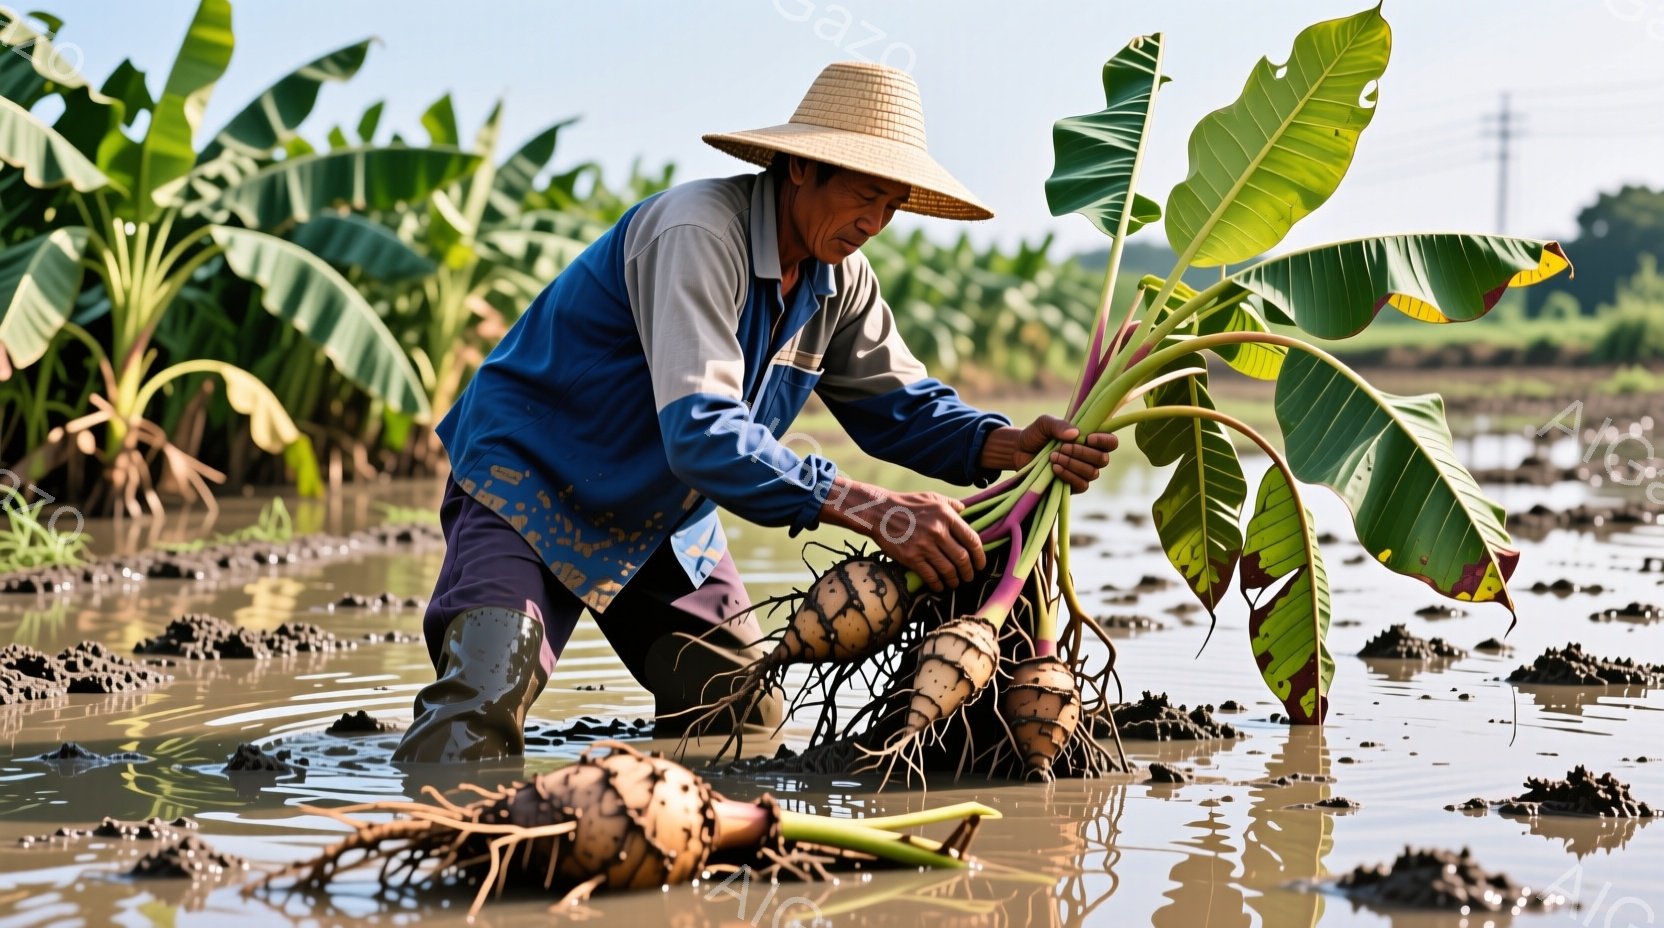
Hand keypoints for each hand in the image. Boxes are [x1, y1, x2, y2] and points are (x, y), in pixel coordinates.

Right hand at [818, 475, 985, 592]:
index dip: (980, 556)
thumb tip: (966, 510)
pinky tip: (939, 586)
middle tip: (969, 577)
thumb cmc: (907, 504)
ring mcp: (924, 546)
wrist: (879, 512)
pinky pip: (930, 576)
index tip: (981, 564)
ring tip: (955, 583)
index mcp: (946, 516)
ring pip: (948, 570)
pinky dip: (938, 584)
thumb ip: (951, 504)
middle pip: (962, 559)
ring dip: (955, 580)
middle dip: (969, 572)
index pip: (972, 540)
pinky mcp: (911, 557)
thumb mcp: (932, 497)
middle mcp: (938, 531)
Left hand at [983, 415, 1117, 491]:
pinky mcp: (1073, 486)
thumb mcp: (1044, 424)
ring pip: (1092, 473)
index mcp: (1090, 439)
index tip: (1088, 438)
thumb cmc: (1036, 435)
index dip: (1105, 441)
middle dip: (1082, 453)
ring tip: (1054, 456)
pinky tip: (1054, 468)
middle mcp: (1091, 457)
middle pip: (1102, 459)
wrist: (1019, 452)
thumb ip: (1058, 424)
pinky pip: (1081, 485)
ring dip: (1073, 464)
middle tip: (1062, 447)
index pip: (1111, 442)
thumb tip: (1075, 434)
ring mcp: (1083, 473)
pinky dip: (1068, 476)